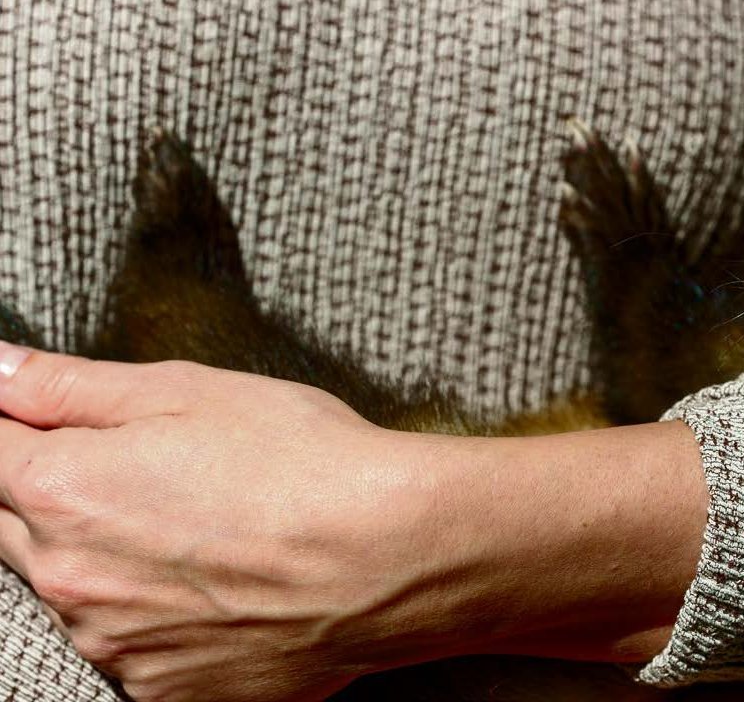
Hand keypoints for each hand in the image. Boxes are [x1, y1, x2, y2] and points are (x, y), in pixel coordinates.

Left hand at [0, 343, 438, 699]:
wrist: (393, 559)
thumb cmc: (303, 462)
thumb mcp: (190, 392)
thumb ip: (70, 385)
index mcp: (63, 490)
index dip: (14, 427)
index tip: (43, 421)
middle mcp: (69, 581)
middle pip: (14, 526)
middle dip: (54, 493)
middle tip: (143, 470)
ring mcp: (116, 646)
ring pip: (73, 591)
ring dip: (103, 559)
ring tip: (197, 527)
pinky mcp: (166, 691)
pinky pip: (129, 646)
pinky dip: (152, 615)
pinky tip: (218, 584)